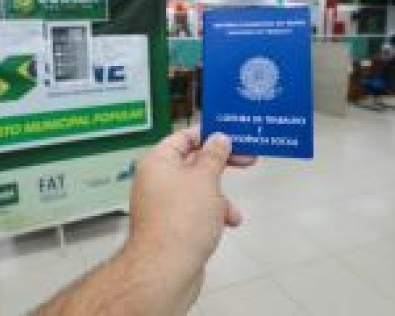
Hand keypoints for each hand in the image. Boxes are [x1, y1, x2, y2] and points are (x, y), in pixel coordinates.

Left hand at [125, 128, 255, 312]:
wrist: (166, 270)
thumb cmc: (180, 221)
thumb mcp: (205, 180)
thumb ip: (214, 155)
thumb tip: (219, 138)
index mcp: (158, 161)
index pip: (184, 137)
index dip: (208, 133)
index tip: (232, 134)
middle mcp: (157, 179)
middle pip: (193, 161)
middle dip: (221, 165)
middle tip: (247, 158)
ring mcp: (163, 202)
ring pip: (198, 188)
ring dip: (219, 196)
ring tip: (231, 210)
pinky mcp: (172, 223)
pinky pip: (196, 209)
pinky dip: (213, 212)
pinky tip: (227, 223)